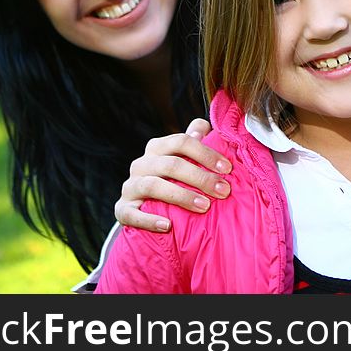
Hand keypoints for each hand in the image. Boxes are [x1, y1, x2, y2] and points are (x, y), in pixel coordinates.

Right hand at [114, 118, 231, 231]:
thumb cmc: (172, 179)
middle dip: (200, 177)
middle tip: (223, 191)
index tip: (228, 168)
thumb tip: (207, 124)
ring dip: (181, 196)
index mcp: (157, 147)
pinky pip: (132, 214)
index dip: (206, 153)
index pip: (182, 141)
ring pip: (153, 186)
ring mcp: (130, 186)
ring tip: (204, 206)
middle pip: (171, 164)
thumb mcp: (183, 158)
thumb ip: (194, 141)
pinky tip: (168, 225)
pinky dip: (149, 220)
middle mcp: (141, 164)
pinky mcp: (122, 210)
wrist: (143, 208)